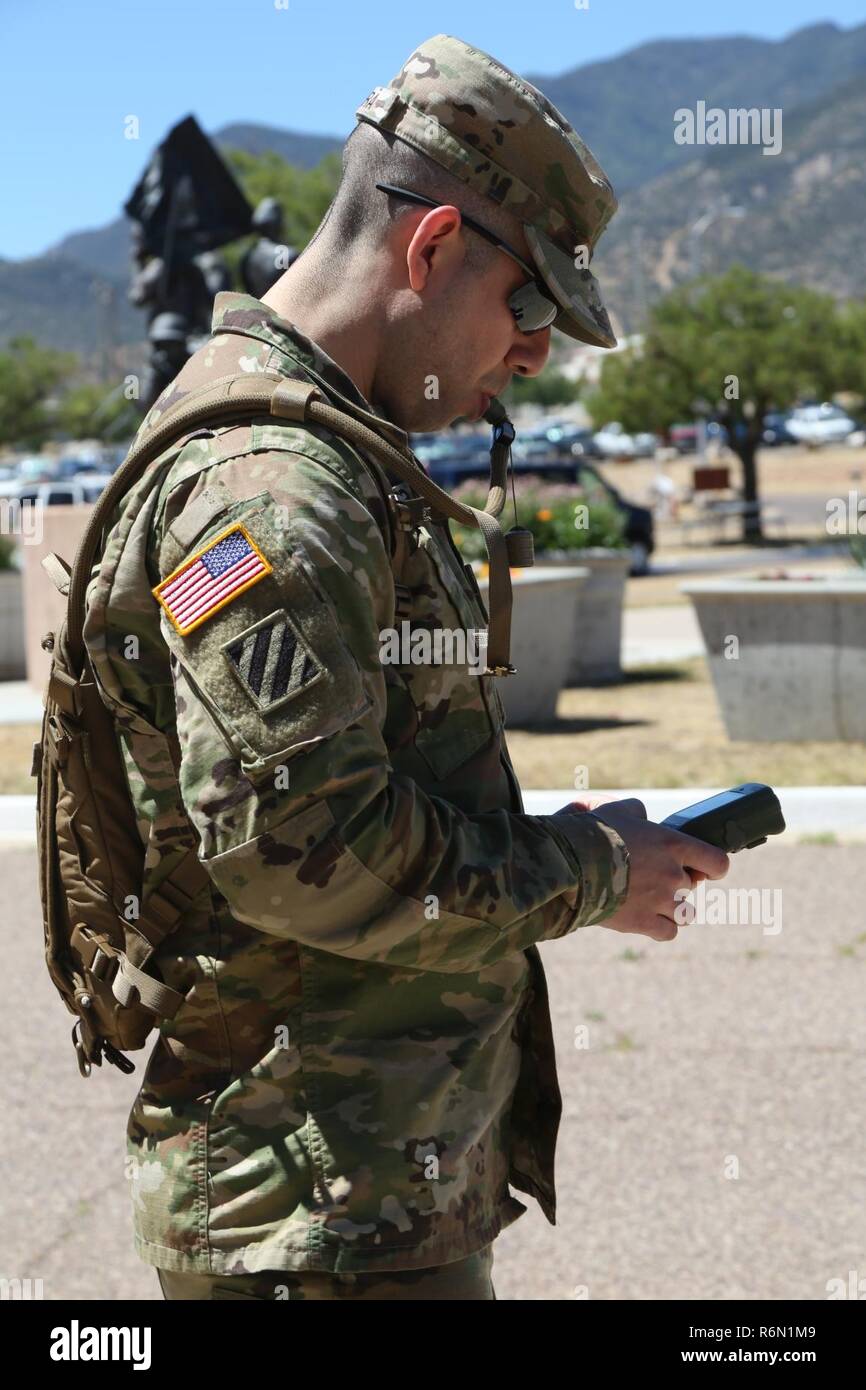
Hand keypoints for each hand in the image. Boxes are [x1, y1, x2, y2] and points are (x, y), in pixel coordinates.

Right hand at [569, 796, 729, 941]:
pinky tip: (647, 918)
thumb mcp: (618, 810)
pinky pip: (668, 932)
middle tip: (652, 877)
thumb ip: (638, 813)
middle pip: (691, 886)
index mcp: (673, 845)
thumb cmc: (593, 833)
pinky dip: (661, 927)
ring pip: (685, 913)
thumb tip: (641, 817)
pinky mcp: (643, 922)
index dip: (713, 866)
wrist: (570, 864)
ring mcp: (660, 901)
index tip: (704, 868)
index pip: (717, 862)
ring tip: (651, 900)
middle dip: (676, 882)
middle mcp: (673, 874)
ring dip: (672, 908)